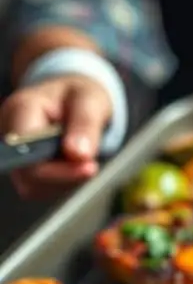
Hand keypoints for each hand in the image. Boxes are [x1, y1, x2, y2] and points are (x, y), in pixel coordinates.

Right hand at [0, 75, 112, 199]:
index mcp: (20, 109)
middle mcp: (9, 133)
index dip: (58, 169)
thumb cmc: (79, 96)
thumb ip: (85, 123)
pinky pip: (41, 187)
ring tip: (81, 156)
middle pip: (29, 176)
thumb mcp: (91, 100)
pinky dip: (63, 181)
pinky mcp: (21, 169)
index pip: (28, 152)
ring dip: (65, 180)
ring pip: (35, 186)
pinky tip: (71, 164)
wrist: (73, 99)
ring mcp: (13, 153)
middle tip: (91, 165)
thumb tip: (79, 154)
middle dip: (65, 176)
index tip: (89, 168)